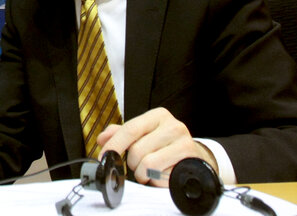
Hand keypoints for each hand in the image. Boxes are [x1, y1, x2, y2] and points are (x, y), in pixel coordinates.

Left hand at [97, 107, 217, 186]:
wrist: (193, 157)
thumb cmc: (164, 145)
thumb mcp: (143, 134)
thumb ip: (120, 134)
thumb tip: (102, 139)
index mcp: (158, 115)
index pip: (130, 129)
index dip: (114, 145)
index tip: (103, 157)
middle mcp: (173, 126)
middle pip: (137, 149)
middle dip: (132, 163)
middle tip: (138, 166)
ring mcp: (184, 143)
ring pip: (148, 164)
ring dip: (143, 173)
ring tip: (150, 170)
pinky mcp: (190, 162)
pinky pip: (162, 175)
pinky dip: (156, 179)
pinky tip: (161, 174)